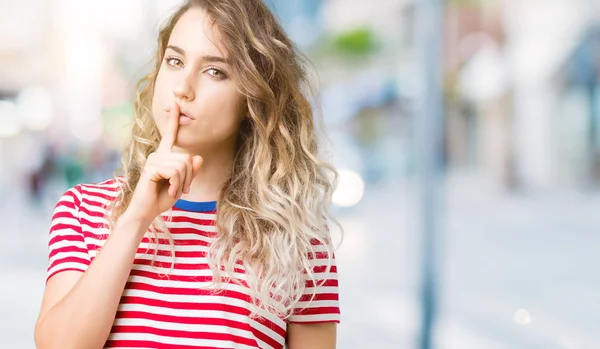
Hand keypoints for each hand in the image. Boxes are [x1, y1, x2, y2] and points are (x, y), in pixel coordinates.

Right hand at [125, 102, 202, 222]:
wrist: (146, 212)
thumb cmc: (162, 198)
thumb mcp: (182, 184)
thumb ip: (190, 171)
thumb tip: (198, 157)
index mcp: (164, 156)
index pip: (170, 135)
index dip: (174, 120)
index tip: (175, 103)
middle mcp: (158, 155)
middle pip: (187, 158)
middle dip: (189, 177)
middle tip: (181, 190)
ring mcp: (153, 160)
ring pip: (182, 165)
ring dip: (183, 183)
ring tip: (174, 191)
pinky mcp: (151, 168)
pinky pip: (175, 172)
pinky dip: (177, 185)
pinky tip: (169, 192)